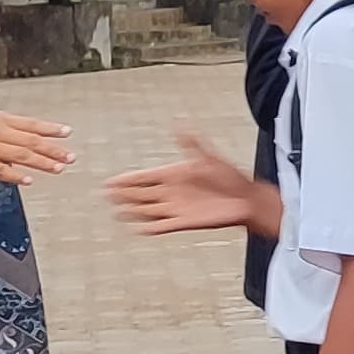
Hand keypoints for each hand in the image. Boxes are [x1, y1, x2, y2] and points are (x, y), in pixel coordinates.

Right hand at [0, 112, 74, 182]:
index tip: (68, 132)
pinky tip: (29, 181)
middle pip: (31, 141)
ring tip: (59, 169)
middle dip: (54, 149)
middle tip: (71, 157)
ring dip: (42, 163)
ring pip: (21, 155)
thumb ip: (3, 132)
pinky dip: (16, 176)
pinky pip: (1, 170)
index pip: (30, 124)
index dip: (50, 129)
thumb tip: (22, 145)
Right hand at [108, 135, 269, 234]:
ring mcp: (177, 207)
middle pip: (142, 194)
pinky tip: (137, 227)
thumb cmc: (231, 177)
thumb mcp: (210, 158)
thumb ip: (192, 144)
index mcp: (176, 175)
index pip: (145, 177)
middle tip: (106, 193)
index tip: (111, 181)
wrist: (246, 199)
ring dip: (132, 210)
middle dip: (124, 193)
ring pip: (147, 210)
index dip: (129, 179)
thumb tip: (180, 126)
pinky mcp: (184, 222)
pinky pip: (161, 225)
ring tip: (116, 210)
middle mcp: (173, 192)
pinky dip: (149, 226)